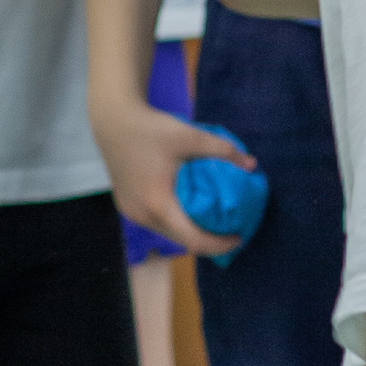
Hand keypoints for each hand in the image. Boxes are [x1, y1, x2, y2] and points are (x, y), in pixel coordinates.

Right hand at [89, 88, 260, 258]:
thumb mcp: (190, 136)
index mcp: (158, 204)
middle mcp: (142, 215)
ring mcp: (131, 212)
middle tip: (230, 231)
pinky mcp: (126, 206)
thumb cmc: (151, 128)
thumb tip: (252, 164)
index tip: (238, 238)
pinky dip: (174, 222)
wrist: (112, 120)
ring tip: (212, 222)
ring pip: (167, 232)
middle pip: (181, 240)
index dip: (219, 245)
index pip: (193, 240)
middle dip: (207, 241)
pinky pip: (155, 222)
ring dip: (190, 232)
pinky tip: (188, 211)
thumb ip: (223, 151)